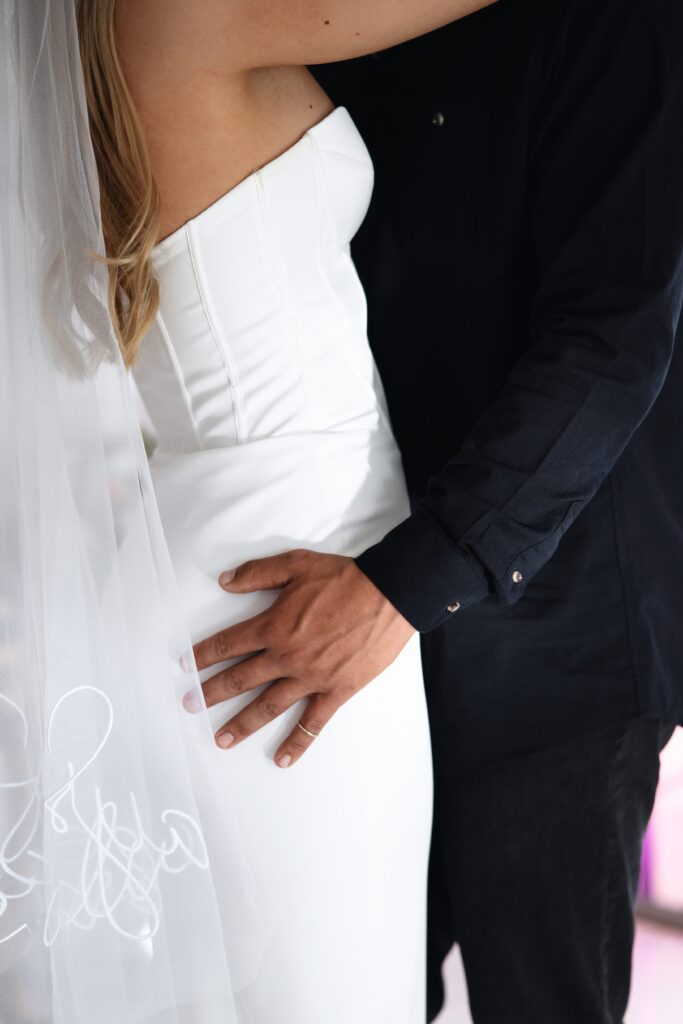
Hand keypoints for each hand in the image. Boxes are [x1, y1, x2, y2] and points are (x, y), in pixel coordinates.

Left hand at [189, 549, 414, 767]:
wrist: (389, 594)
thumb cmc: (345, 579)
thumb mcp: (296, 564)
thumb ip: (257, 574)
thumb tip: (226, 582)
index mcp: (274, 626)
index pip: (229, 644)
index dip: (203, 655)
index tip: (186, 666)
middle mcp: (286, 656)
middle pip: (240, 679)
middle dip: (211, 693)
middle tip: (190, 705)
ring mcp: (311, 678)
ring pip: (268, 706)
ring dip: (241, 724)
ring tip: (221, 739)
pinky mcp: (336, 691)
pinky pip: (312, 723)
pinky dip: (297, 743)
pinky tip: (282, 759)